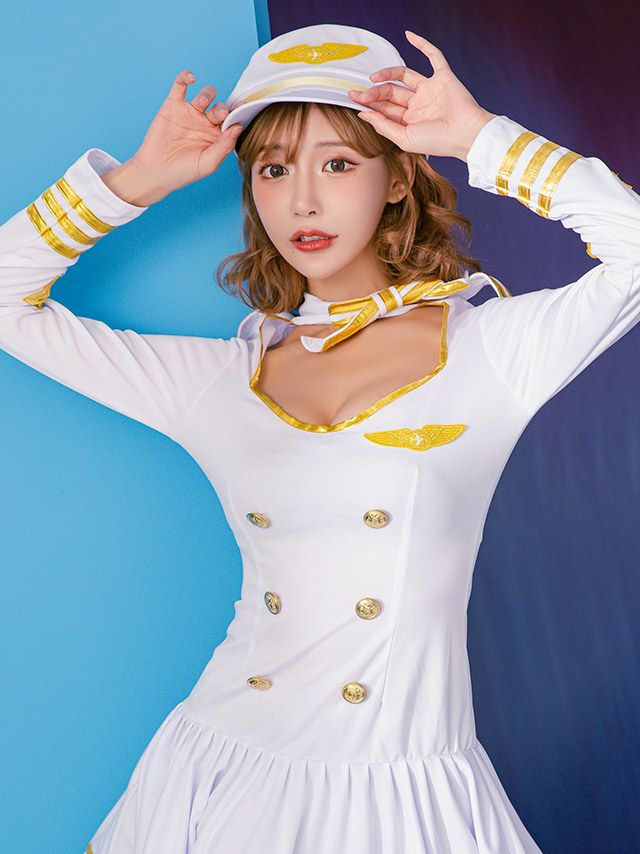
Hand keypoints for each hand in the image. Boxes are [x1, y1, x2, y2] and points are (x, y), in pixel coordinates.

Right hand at [126, 70, 243, 199]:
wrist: (156, 171)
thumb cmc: (184, 171)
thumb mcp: (208, 163)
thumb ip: (224, 145)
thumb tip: (239, 126)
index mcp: (217, 136)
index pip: (232, 121)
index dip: (238, 113)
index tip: (243, 107)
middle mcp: (206, 123)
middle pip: (221, 106)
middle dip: (222, 108)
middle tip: (219, 115)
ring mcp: (190, 112)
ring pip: (206, 95)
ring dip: (207, 95)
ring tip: (200, 104)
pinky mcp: (173, 105)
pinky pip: (180, 85)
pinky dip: (185, 77)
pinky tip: (191, 78)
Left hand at [348, 31, 496, 161]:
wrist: (465, 133)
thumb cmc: (438, 141)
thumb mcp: (404, 138)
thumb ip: (383, 126)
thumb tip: (364, 114)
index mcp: (410, 122)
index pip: (386, 109)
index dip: (370, 104)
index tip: (355, 100)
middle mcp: (419, 105)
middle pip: (391, 93)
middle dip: (374, 92)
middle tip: (360, 92)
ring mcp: (430, 90)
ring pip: (404, 75)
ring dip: (387, 74)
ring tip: (373, 77)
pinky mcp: (443, 77)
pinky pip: (433, 56)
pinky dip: (422, 44)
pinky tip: (408, 36)